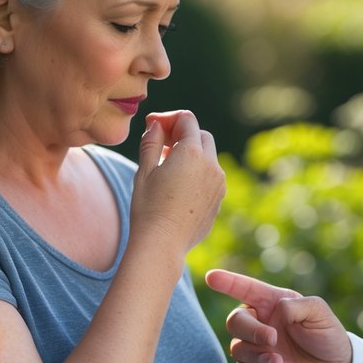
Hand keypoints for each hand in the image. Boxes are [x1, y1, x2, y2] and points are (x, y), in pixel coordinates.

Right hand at [131, 111, 224, 253]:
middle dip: (182, 135)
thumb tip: (156, 124)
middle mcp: (211, 165)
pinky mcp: (219, 200)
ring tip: (167, 168)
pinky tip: (178, 187)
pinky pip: (211, 178)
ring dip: (191, 155)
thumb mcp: (144, 171)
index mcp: (191, 153)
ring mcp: (219, 184)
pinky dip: (198, 173)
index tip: (153, 125)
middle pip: (201, 136)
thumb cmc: (148, 208)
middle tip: (161, 146)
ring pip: (208, 157)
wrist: (162, 244)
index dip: (168, 118)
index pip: (186, 120)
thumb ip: (151, 142)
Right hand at [204, 269, 351, 362]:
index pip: (245, 290)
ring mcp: (257, 352)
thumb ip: (297, 305)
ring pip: (237, 353)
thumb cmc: (328, 337)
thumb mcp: (319, 313)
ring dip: (258, 360)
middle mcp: (260, 326)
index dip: (228, 282)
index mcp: (272, 305)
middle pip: (235, 323)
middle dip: (251, 332)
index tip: (212, 276)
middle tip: (273, 340)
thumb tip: (277, 311)